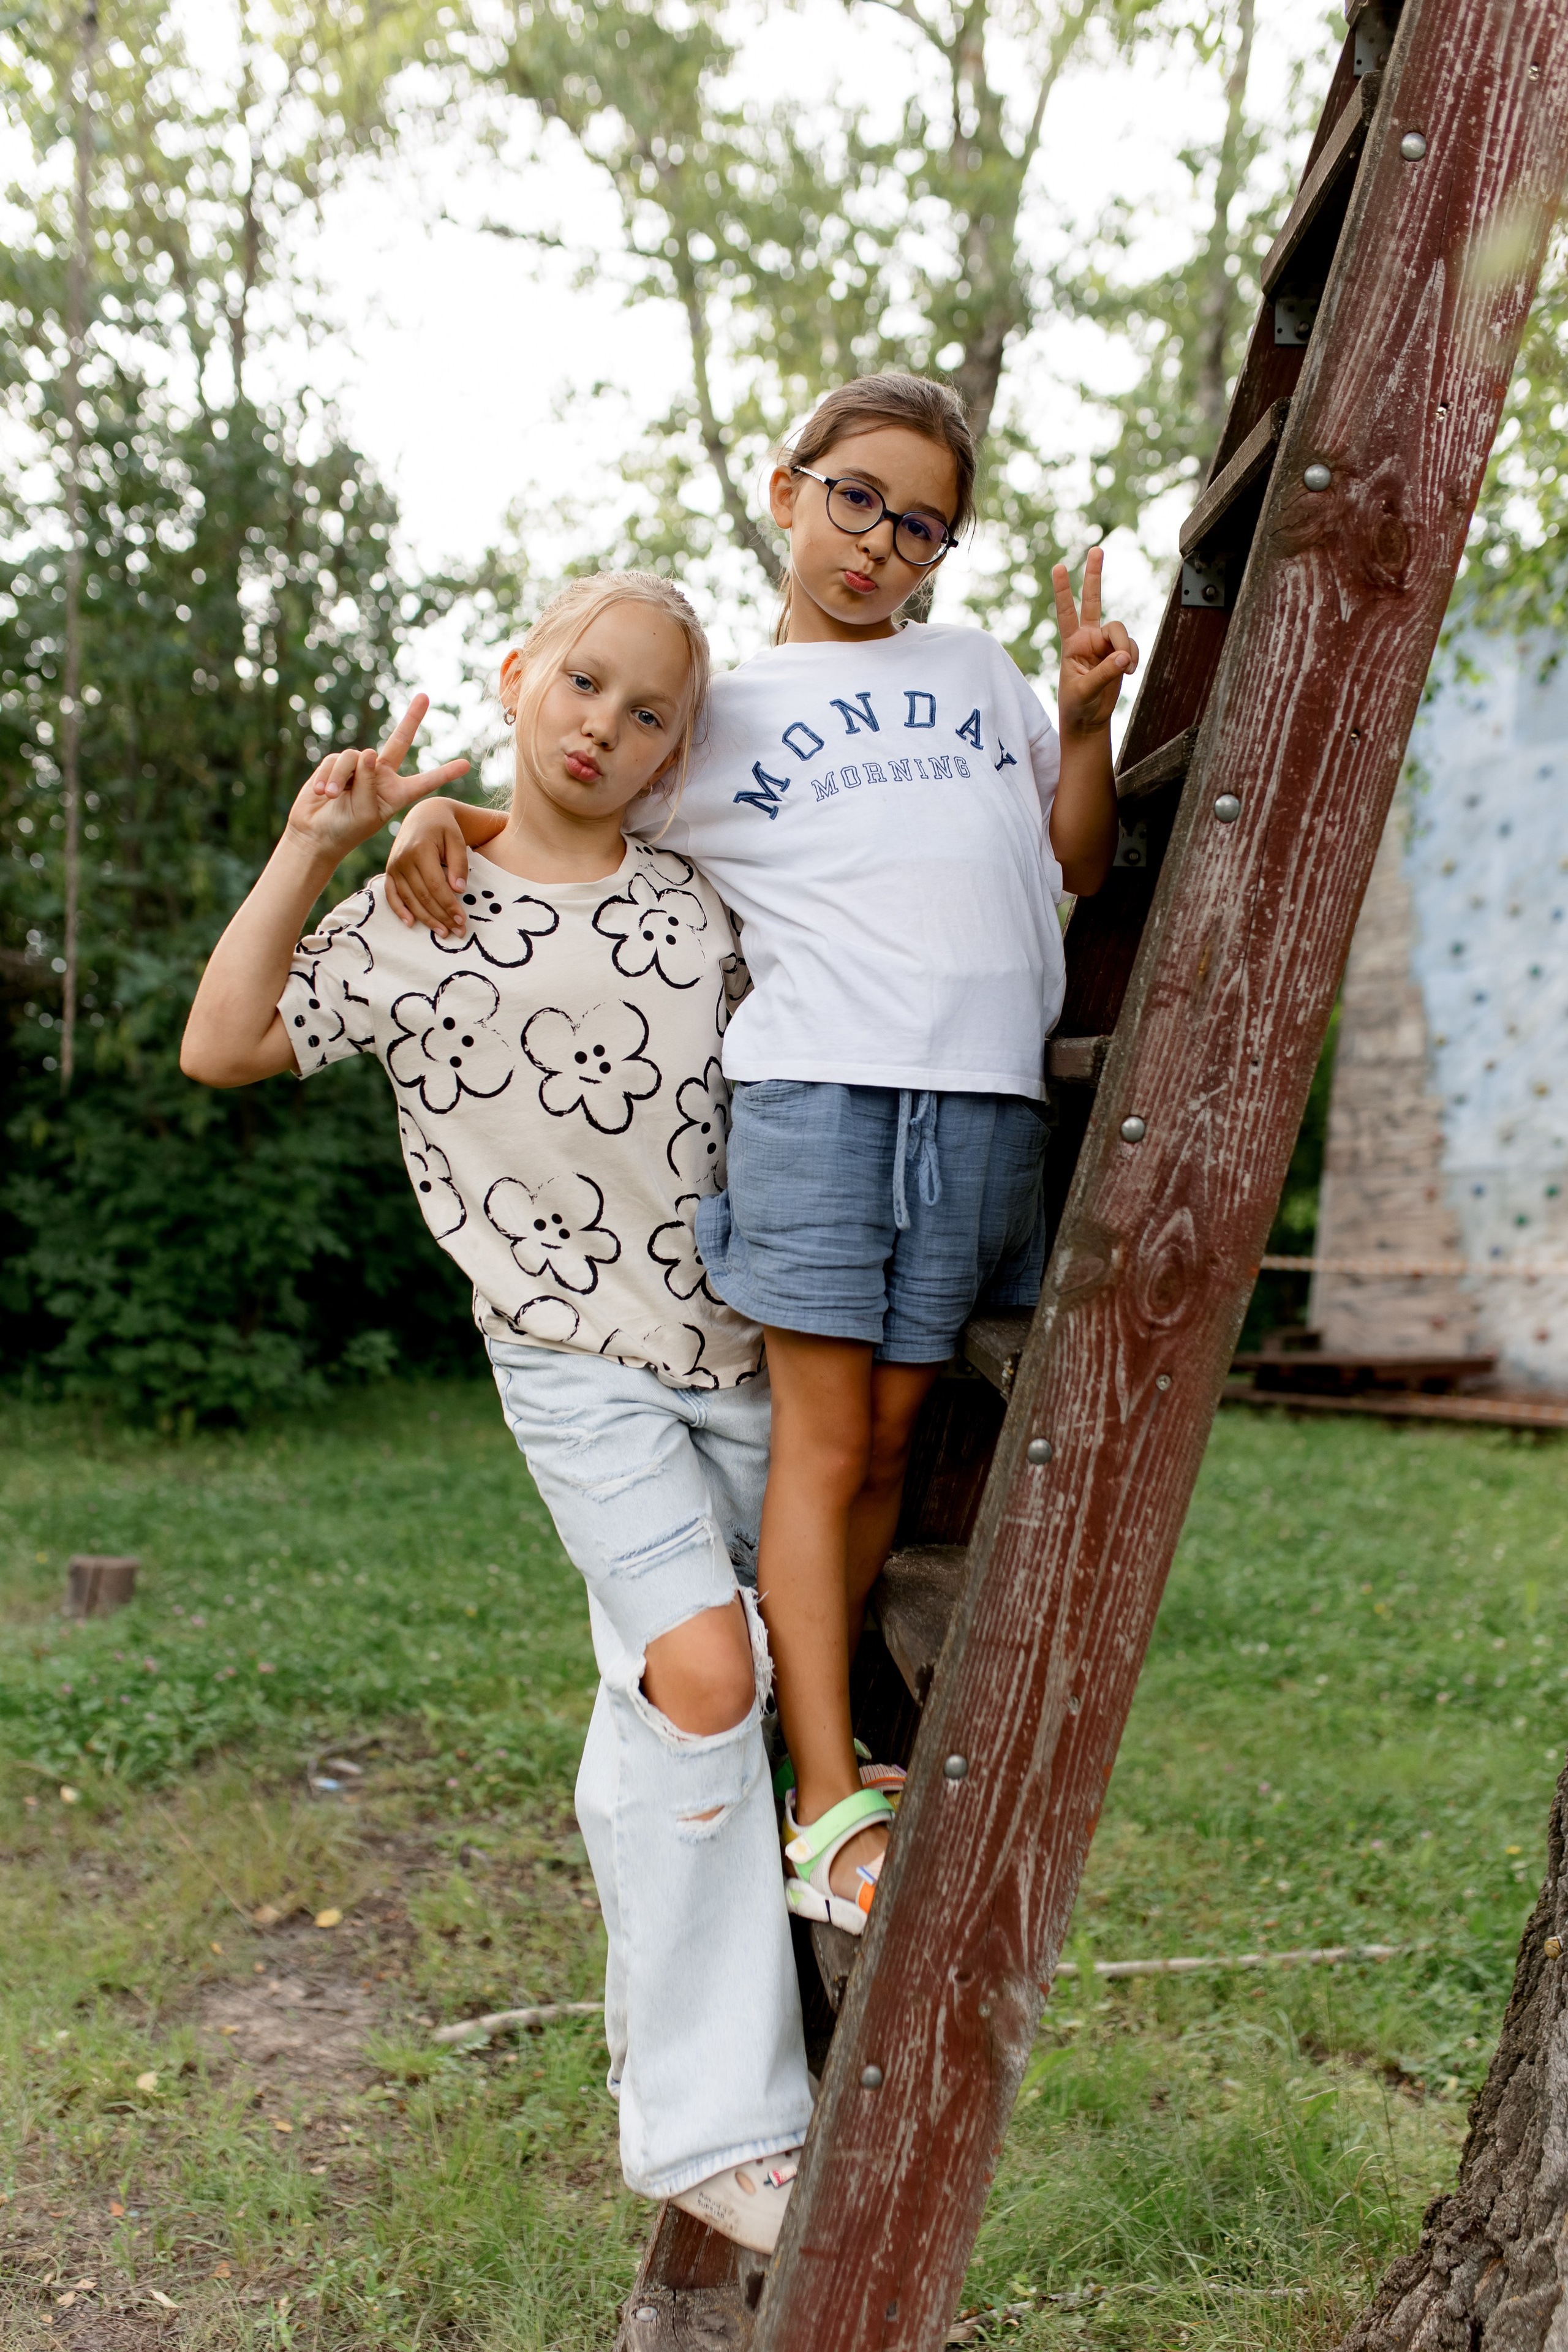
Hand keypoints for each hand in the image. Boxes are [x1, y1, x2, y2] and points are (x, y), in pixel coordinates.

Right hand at [285, 695, 468, 868]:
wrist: (316, 833)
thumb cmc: (345, 829)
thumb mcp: (364, 812)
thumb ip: (367, 782)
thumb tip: (368, 750)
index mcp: (396, 794)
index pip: (424, 782)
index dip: (443, 773)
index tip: (466, 765)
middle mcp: (381, 776)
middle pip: (399, 741)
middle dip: (411, 718)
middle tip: (424, 696)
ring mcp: (360, 768)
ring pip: (357, 757)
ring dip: (343, 777)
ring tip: (332, 797)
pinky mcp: (338, 763)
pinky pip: (337, 760)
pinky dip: (329, 775)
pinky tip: (323, 792)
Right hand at [383, 795, 473, 936]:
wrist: (423, 816)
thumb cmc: (444, 828)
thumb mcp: (457, 840)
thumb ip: (459, 864)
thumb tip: (458, 890)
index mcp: (420, 849)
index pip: (435, 885)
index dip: (449, 905)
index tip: (462, 920)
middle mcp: (403, 859)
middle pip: (423, 896)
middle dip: (441, 917)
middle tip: (458, 932)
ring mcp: (394, 866)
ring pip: (409, 899)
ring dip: (426, 919)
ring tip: (443, 932)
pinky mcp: (390, 871)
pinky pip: (391, 895)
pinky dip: (399, 910)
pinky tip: (411, 924)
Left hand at [1053, 548, 1137, 737]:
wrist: (1089, 720)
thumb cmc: (1077, 706)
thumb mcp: (1085, 690)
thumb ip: (1104, 672)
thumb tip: (1125, 656)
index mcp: (1071, 643)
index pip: (1065, 612)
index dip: (1062, 590)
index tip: (1058, 567)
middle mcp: (1087, 638)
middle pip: (1092, 600)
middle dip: (1094, 575)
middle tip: (1096, 549)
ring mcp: (1104, 643)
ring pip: (1120, 630)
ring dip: (1125, 647)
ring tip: (1125, 669)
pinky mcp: (1119, 652)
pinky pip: (1131, 646)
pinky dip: (1133, 657)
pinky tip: (1129, 671)